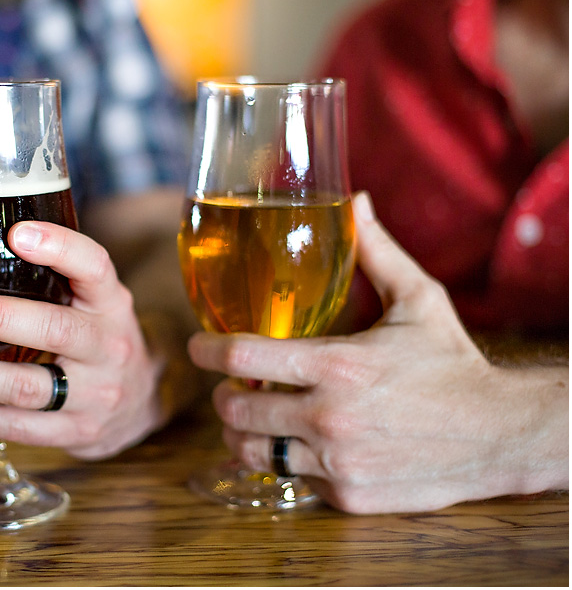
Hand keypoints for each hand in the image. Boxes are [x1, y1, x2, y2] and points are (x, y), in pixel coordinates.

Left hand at [0, 221, 165, 459]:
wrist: (140, 402)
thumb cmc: (98, 338)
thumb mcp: (95, 301)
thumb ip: (55, 277)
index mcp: (112, 304)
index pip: (95, 267)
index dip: (60, 248)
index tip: (16, 234)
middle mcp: (108, 347)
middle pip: (54, 331)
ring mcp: (94, 395)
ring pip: (26, 387)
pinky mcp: (75, 432)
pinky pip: (18, 427)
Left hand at [187, 192, 568, 512]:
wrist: (499, 435)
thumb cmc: (452, 363)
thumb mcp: (418, 301)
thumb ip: (376, 253)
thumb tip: (355, 202)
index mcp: (338, 365)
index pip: (244, 358)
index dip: (208, 350)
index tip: (198, 345)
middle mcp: (330, 417)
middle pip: (235, 413)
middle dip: (223, 397)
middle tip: (232, 388)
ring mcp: (336, 462)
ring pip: (253, 453)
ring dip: (243, 435)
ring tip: (254, 419)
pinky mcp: (347, 495)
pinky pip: (293, 479)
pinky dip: (289, 460)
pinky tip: (303, 443)